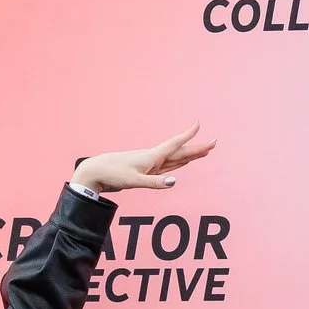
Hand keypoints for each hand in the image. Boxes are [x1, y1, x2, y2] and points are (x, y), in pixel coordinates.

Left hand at [71, 127, 214, 194]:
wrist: (95, 172)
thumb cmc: (113, 175)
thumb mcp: (134, 181)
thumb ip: (155, 183)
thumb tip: (175, 182)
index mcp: (151, 157)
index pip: (174, 145)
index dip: (187, 136)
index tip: (199, 125)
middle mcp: (153, 158)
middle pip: (180, 152)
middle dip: (197, 148)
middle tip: (213, 143)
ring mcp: (150, 164)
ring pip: (176, 158)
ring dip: (190, 154)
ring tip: (203, 150)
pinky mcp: (147, 171)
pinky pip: (168, 166)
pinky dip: (179, 163)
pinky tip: (183, 162)